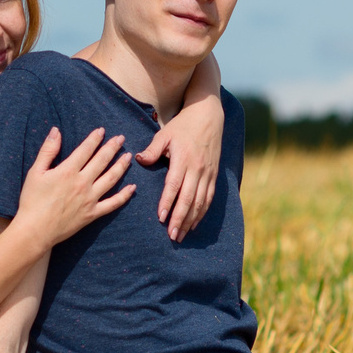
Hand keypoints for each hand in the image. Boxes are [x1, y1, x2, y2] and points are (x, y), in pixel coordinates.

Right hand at [12, 126, 134, 251]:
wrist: (35, 230)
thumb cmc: (32, 201)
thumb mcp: (35, 172)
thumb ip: (47, 150)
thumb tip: (56, 131)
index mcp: (68, 171)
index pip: (86, 150)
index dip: (95, 139)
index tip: (102, 131)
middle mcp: (82, 183)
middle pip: (102, 160)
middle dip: (112, 147)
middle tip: (121, 138)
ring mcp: (90, 198)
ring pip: (111, 178)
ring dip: (121, 165)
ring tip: (128, 156)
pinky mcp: (93, 213)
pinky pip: (113, 203)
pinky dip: (124, 195)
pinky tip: (132, 187)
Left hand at [137, 93, 223, 241]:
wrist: (209, 116)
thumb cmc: (183, 125)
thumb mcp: (165, 133)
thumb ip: (153, 149)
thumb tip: (138, 159)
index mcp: (183, 159)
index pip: (174, 185)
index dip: (168, 203)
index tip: (161, 219)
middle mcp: (197, 168)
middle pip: (188, 198)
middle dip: (180, 219)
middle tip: (172, 236)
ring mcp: (208, 173)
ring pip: (200, 202)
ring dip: (191, 220)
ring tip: (181, 235)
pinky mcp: (214, 175)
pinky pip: (209, 198)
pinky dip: (202, 212)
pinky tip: (194, 223)